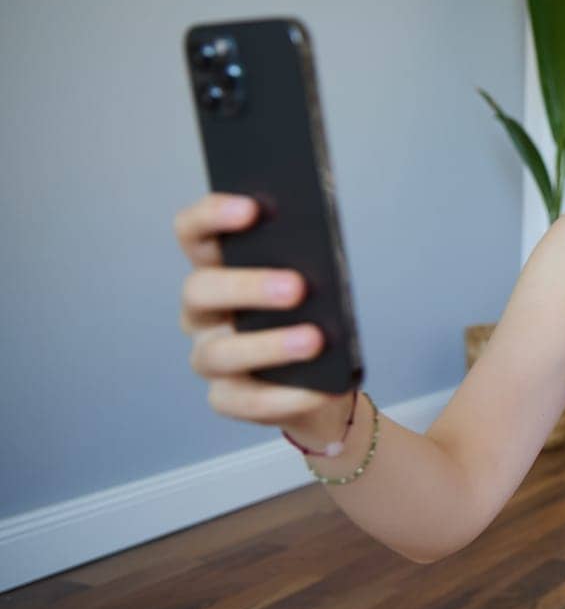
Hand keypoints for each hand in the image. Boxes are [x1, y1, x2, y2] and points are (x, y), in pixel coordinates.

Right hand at [174, 192, 354, 435]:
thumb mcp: (316, 282)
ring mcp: (209, 356)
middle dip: (247, 286)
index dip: (211, 216)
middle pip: (200, 291)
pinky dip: (285, 395)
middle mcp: (201, 312)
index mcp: (217, 268)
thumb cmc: (315, 314)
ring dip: (268, 345)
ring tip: (315, 340)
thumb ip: (308, 262)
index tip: (251, 208)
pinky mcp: (226, 397)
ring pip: (218, 352)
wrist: (327, 377)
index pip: (193, 234)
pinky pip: (245, 400)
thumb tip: (321, 251)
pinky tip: (318, 388)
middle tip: (297, 287)